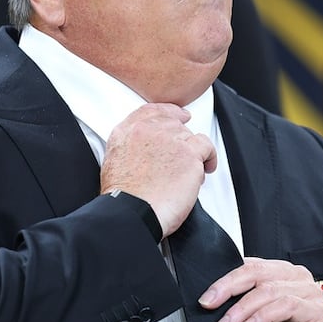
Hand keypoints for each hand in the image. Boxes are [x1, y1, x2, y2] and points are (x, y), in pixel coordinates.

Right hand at [100, 103, 215, 236]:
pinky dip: (209, 158)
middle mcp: (149, 131)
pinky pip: (206, 148)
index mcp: (128, 131)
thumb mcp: (113, 161)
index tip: (180, 116)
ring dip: (194, 152)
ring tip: (192, 169)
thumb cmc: (123, 196)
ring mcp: (171, 141)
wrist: (132, 211)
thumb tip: (145, 149)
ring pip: (191, 137)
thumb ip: (130, 146)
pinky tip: (205, 168)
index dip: (171, 112)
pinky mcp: (189, 155)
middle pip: (175, 125)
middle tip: (183, 157)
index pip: (153, 111)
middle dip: (181, 140)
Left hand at [199, 257, 322, 321]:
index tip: (204, 298)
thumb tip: (212, 309)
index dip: (223, 280)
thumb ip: (242, 313)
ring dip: (242, 309)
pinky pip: (285, 306)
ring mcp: (308, 291)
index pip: (248, 267)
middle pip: (255, 272)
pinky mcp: (316, 309)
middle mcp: (295, 276)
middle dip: (227, 288)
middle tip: (208, 305)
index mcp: (281, 274)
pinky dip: (263, 316)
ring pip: (267, 290)